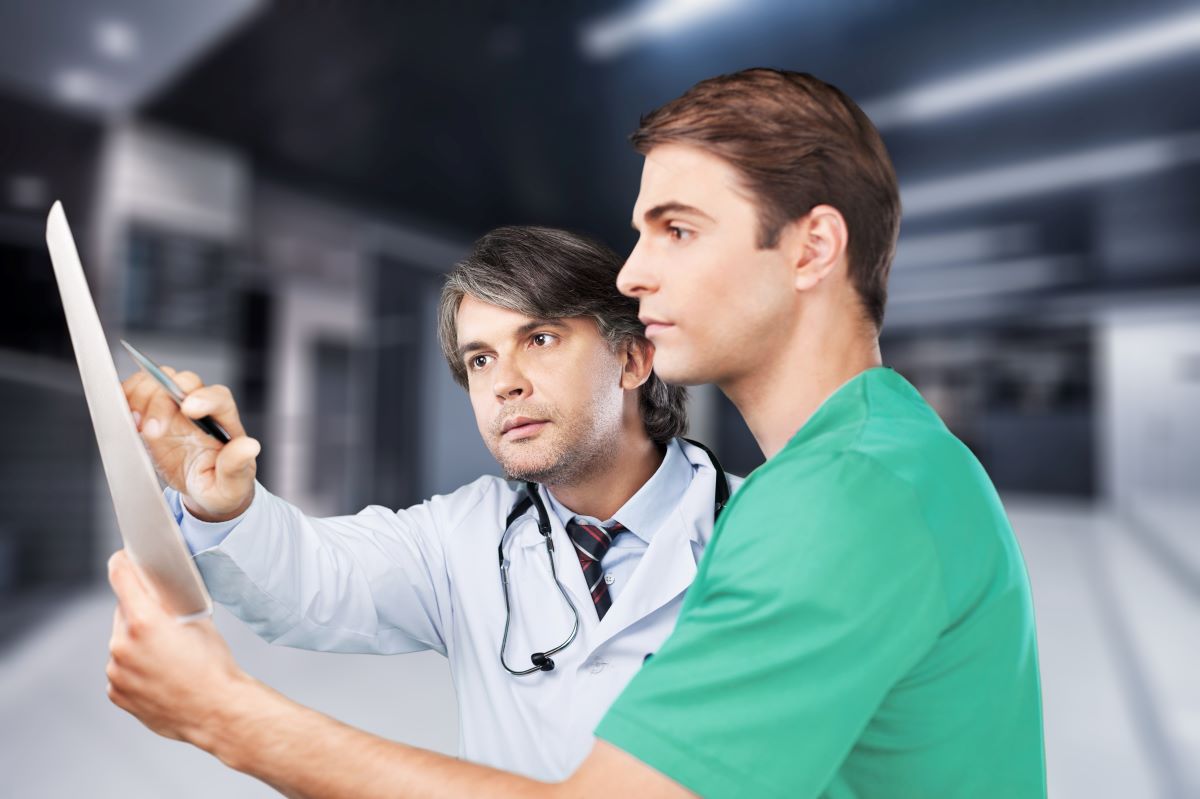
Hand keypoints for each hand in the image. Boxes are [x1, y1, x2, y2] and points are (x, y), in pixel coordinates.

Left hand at [105, 549, 254, 746]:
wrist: (216, 710)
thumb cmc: (213, 666)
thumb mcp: (199, 620)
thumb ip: (171, 602)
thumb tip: (157, 587)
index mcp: (144, 621)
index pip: (120, 576)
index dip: (122, 562)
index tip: (122, 558)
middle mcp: (122, 644)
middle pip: (123, 612)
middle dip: (140, 612)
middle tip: (166, 624)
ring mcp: (116, 671)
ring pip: (122, 642)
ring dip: (137, 643)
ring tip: (168, 657)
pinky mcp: (116, 692)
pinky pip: (121, 670)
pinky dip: (135, 668)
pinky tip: (160, 675)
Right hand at [122, 366, 258, 520]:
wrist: (206, 491)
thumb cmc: (224, 484)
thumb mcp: (234, 484)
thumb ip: (238, 465)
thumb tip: (249, 446)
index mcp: (223, 421)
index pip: (218, 397)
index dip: (205, 397)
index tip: (189, 408)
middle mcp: (199, 407)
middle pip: (182, 382)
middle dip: (163, 400)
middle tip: (151, 429)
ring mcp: (173, 409)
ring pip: (156, 381)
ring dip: (141, 397)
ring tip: (136, 424)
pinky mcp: (150, 416)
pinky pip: (135, 395)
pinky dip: (124, 398)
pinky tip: (124, 417)